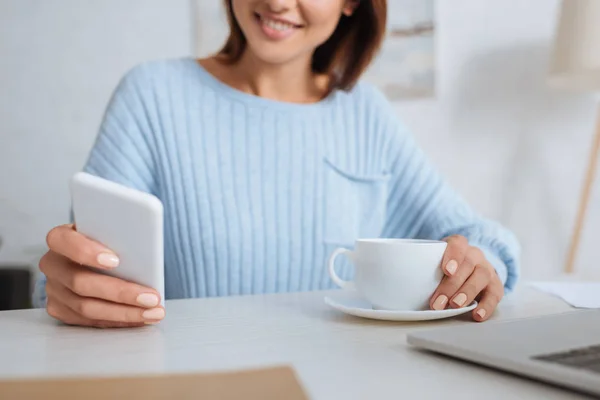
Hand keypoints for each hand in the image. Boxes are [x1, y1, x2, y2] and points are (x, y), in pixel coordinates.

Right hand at [39, 224, 164, 327]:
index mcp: (60, 238)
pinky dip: (118, 320)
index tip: (116, 261)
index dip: (87, 252)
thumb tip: (145, 248)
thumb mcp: (111, 231)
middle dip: (120, 292)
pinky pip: (89, 320)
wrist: (94, 255)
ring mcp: (53, 289)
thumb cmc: (107, 240)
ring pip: (86, 307)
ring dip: (124, 312)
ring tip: (153, 312)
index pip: (63, 242)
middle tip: (151, 297)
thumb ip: (120, 236)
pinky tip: (139, 318)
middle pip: (80, 282)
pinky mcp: (60, 309)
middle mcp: (52, 264)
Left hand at [429, 235, 503, 321]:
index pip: (457, 243)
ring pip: (482, 276)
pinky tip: (477, 315)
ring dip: (467, 292)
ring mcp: (487, 269)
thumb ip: (423, 269)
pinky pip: (495, 294)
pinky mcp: (495, 285)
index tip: (446, 270)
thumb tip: (404, 285)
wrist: (469, 272)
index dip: (453, 255)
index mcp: (458, 246)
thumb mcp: (433, 264)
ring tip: (455, 306)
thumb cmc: (444, 269)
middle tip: (438, 302)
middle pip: (467, 264)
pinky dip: (486, 306)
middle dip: (452, 285)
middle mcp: (474, 255)